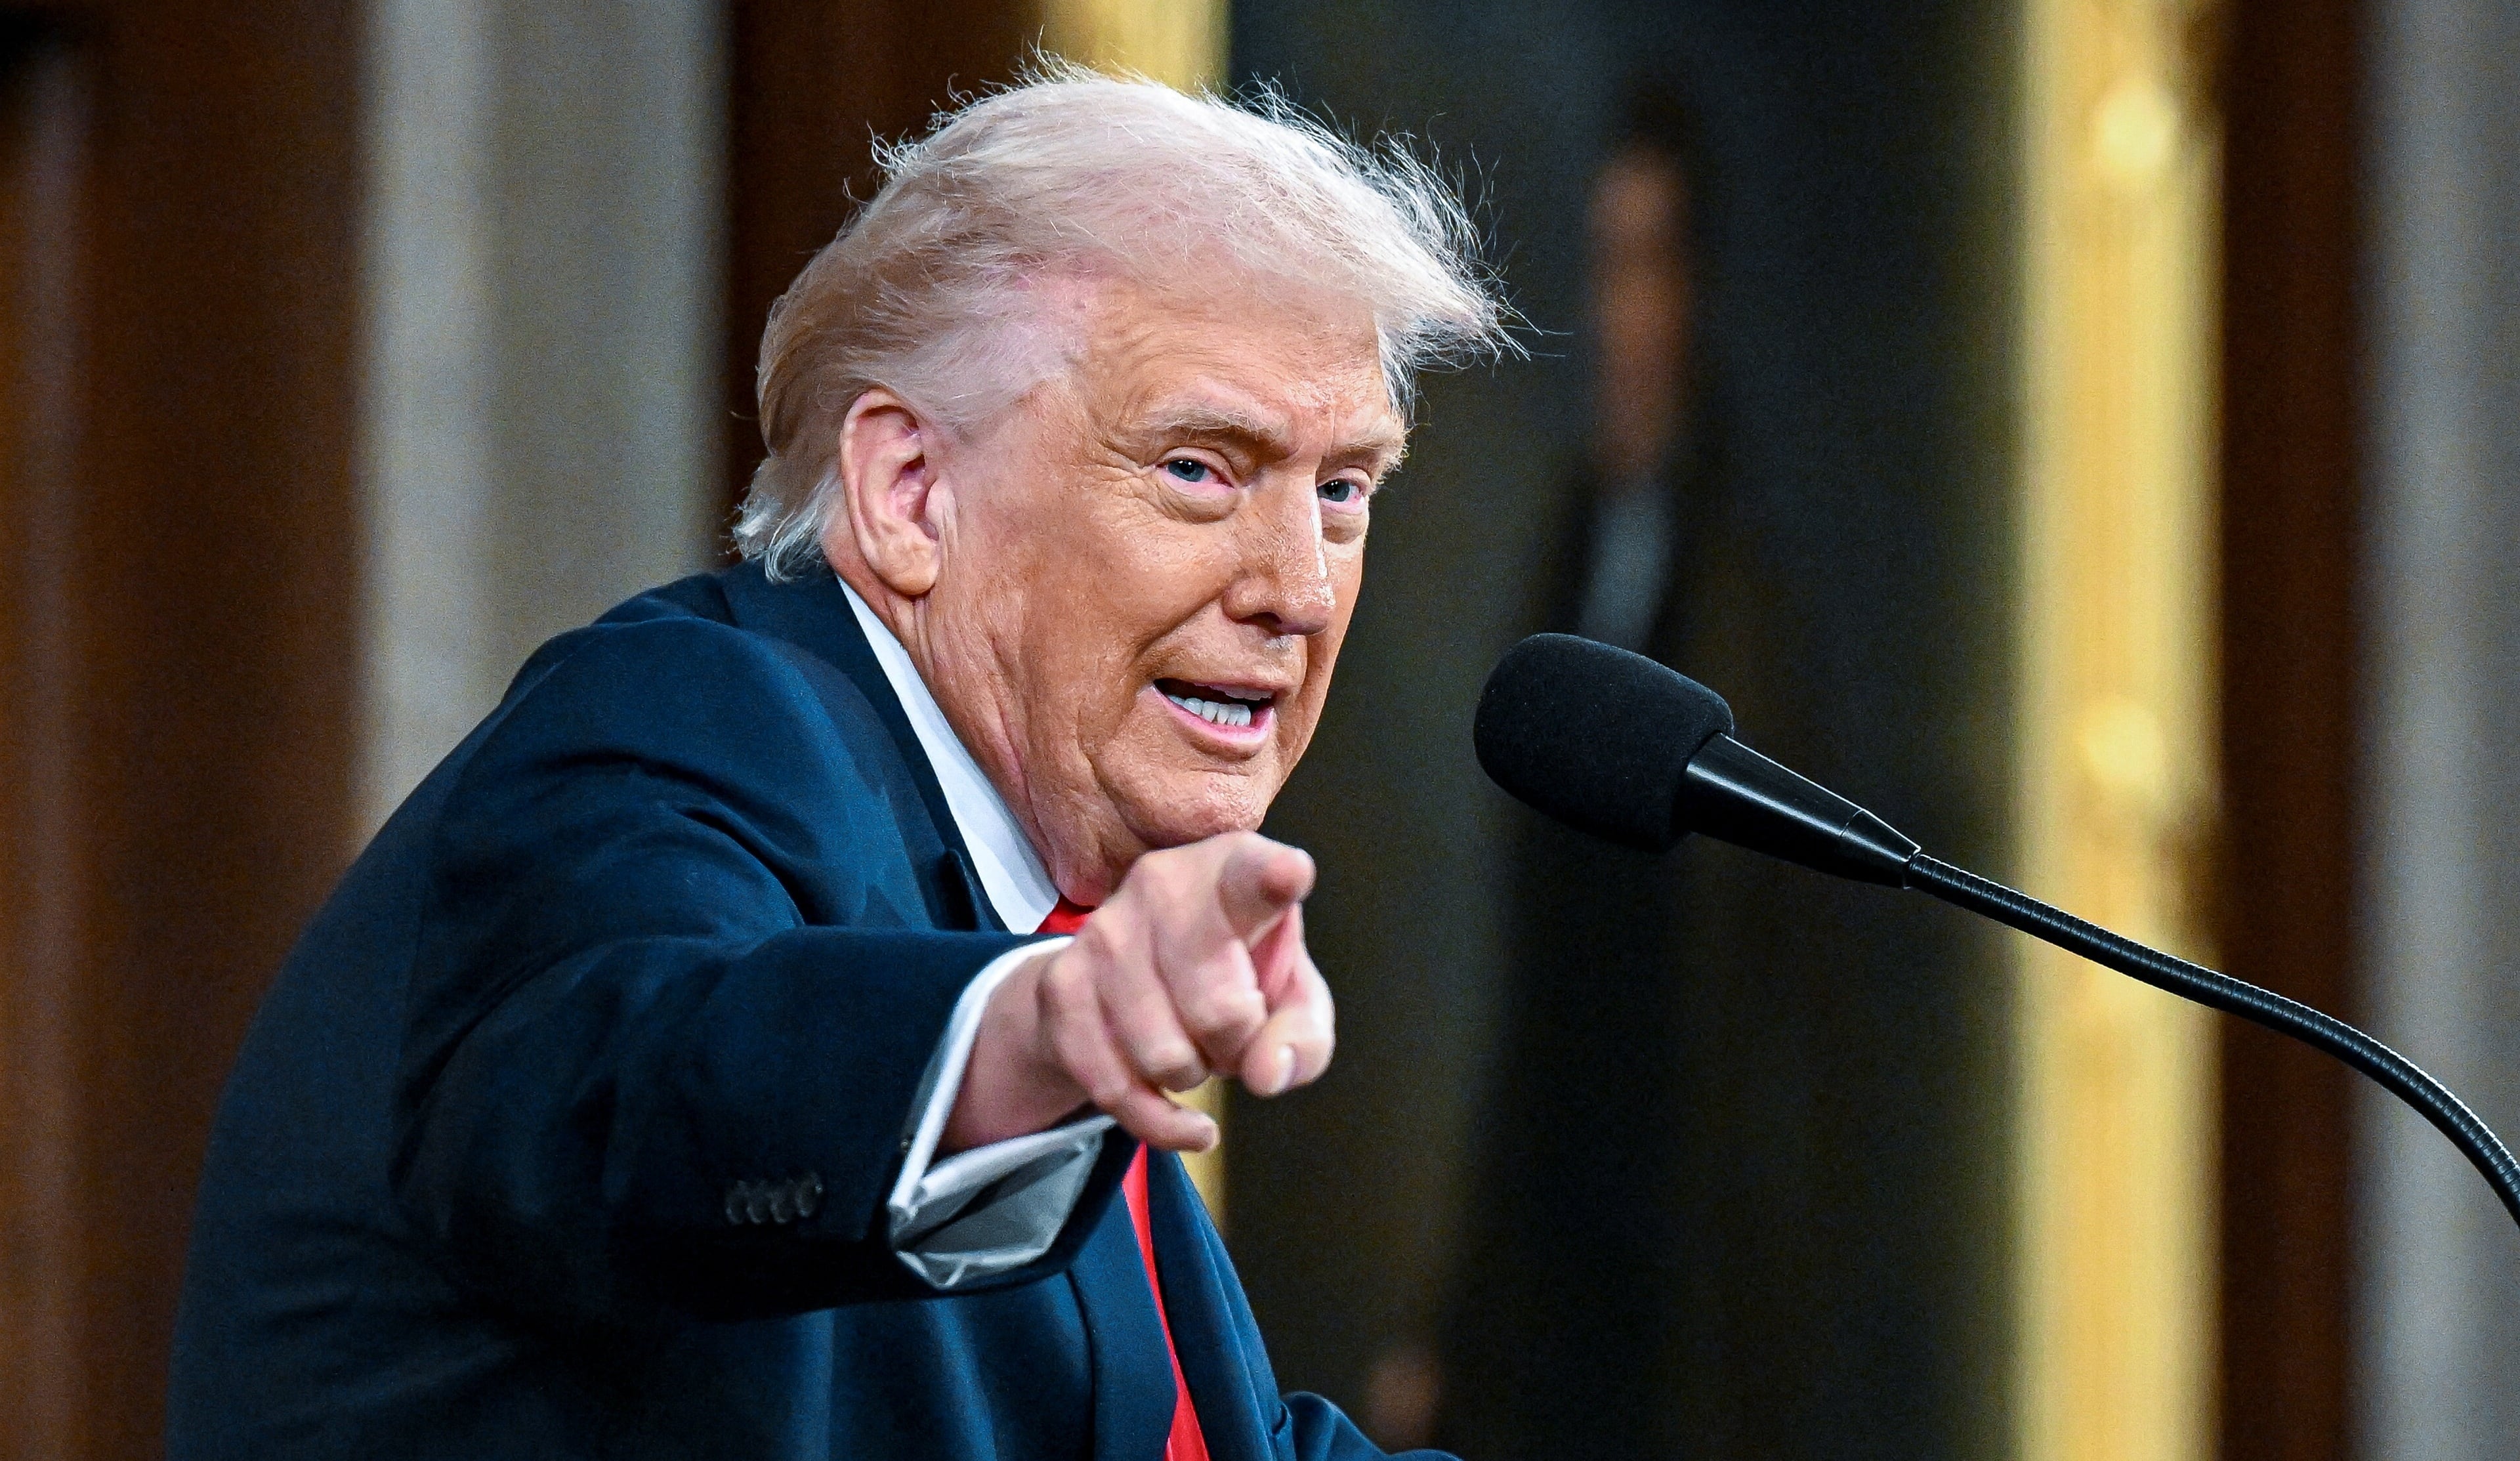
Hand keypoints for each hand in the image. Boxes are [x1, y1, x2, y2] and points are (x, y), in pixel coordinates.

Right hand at [945, 831, 1333, 1152]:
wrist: (1124, 978)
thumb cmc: (1233, 977)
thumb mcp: (1291, 1001)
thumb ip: (1303, 1035)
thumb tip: (1266, 1073)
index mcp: (1233, 871)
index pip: (1253, 876)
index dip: (1276, 879)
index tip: (1291, 874)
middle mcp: (1161, 884)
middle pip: (1220, 1011)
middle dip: (1237, 1048)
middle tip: (1233, 1030)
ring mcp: (1103, 932)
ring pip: (1166, 1057)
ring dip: (1194, 1074)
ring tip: (1193, 1042)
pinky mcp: (1061, 985)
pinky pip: (1117, 1089)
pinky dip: (1161, 1122)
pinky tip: (1187, 1121)